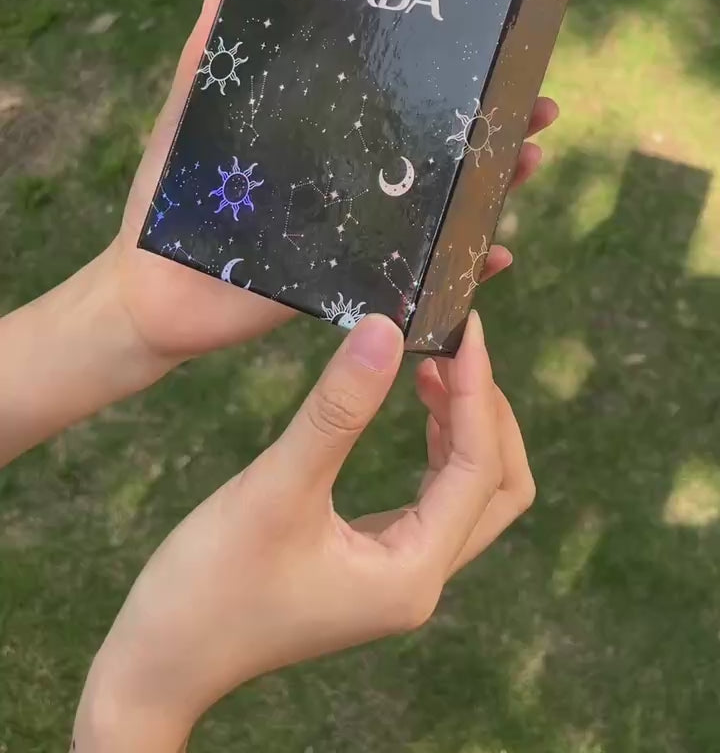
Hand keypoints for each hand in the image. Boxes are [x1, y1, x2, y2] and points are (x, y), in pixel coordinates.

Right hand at [74, 311, 533, 750]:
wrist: (160, 660)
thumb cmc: (211, 583)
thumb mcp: (277, 486)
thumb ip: (336, 409)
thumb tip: (385, 329)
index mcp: (412, 573)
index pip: (479, 469)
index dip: (476, 391)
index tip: (463, 326)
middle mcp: (419, 580)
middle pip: (499, 488)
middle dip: (487, 412)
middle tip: (454, 344)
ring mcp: (398, 574)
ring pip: (469, 493)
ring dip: (464, 425)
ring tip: (432, 360)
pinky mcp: (373, 561)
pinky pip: (433, 498)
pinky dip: (437, 445)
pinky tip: (414, 403)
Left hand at [111, 0, 558, 363]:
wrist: (148, 291)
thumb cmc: (166, 201)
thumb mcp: (189, 118)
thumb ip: (205, 60)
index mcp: (322, 141)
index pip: (397, 104)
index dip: (447, 82)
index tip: (494, 53)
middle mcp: (350, 184)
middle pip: (436, 153)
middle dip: (493, 131)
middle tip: (538, 109)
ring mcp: (357, 236)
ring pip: (440, 210)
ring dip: (492, 189)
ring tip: (529, 163)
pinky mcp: (352, 286)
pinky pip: (416, 278)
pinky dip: (460, 271)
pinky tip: (495, 257)